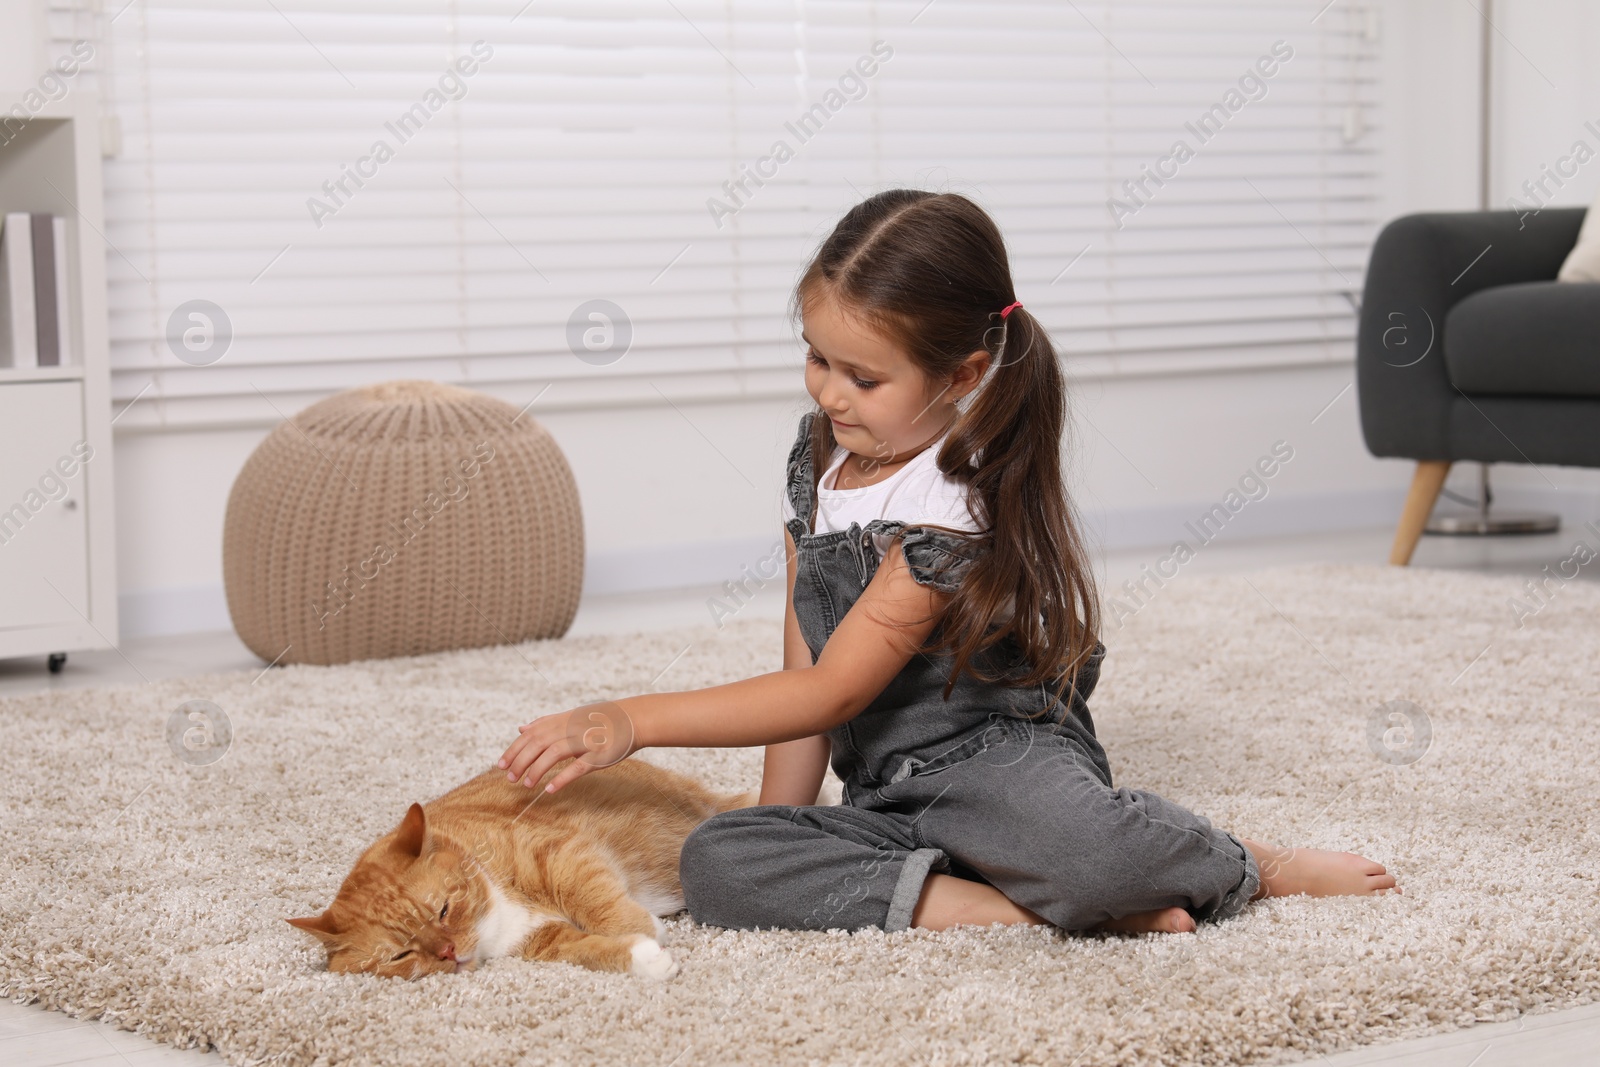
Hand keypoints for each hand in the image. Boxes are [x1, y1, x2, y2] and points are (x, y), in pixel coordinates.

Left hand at [497, 701, 635, 793]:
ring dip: (537, 769)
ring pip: (555, 753)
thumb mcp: (570, 717)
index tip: (500, 764)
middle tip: (510, 778)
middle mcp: (571, 728)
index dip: (514, 749)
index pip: (531, 734)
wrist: (632, 719)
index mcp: (562, 720)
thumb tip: (520, 728)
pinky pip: (578, 767)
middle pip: (539, 743)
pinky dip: (562, 778)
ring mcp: (585, 741)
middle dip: (521, 760)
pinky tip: (549, 789)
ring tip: (526, 785)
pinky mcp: (598, 755)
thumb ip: (545, 723)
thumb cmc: (599, 721)